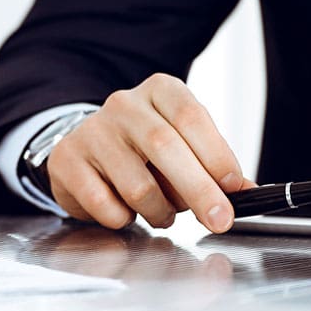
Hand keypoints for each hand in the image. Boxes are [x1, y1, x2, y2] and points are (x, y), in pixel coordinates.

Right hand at [47, 73, 255, 232]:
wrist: (86, 147)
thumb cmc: (142, 148)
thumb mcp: (182, 144)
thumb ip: (211, 164)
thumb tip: (244, 192)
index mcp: (159, 90)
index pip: (190, 116)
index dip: (215, 153)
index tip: (233, 186)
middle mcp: (123, 105)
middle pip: (164, 147)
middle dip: (199, 190)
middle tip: (218, 219)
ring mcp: (91, 131)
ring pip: (137, 184)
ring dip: (159, 211)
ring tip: (162, 214)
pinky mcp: (67, 160)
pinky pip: (103, 202)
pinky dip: (122, 217)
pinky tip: (124, 210)